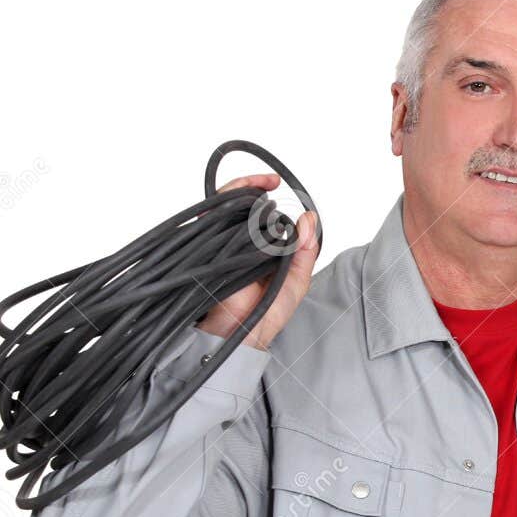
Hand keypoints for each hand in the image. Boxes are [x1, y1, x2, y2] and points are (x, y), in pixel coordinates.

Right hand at [195, 173, 320, 350]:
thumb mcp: (297, 279)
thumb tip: (309, 218)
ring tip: (260, 189)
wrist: (245, 334)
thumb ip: (305, 250)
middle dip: (252, 186)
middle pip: (237, 203)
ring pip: (223, 207)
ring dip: (241, 193)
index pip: (258, 213)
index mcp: (259, 248)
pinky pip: (211, 222)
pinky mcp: (208, 250)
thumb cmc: (268, 312)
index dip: (264, 194)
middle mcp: (238, 243)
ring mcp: (221, 245)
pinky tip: (244, 206)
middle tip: (270, 182)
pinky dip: (225, 209)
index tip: (277, 184)